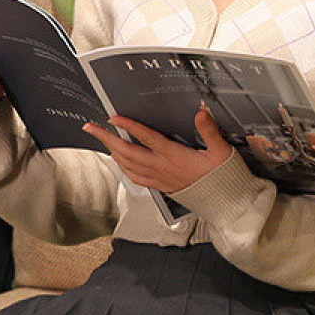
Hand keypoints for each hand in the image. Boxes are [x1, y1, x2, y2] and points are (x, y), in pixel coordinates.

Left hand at [83, 104, 232, 192]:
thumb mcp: (221, 151)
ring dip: (112, 152)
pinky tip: (120, 162)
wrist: (223, 202)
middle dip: (107, 139)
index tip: (114, 118)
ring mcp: (159, 178)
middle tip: (90, 127)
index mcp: (174, 156)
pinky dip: (123, 168)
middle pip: (128, 152)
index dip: (129, 127)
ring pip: (128, 165)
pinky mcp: (161, 186)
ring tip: (102, 140)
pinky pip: (136, 178)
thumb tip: (201, 112)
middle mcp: (162, 168)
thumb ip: (210, 131)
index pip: (147, 138)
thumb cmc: (223, 176)